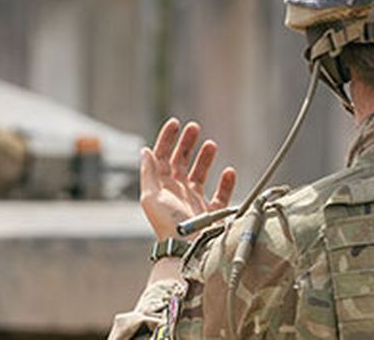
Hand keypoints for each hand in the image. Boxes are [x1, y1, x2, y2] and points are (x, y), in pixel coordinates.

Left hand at [138, 118, 236, 240]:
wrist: (188, 251)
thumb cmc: (168, 225)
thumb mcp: (151, 197)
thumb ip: (148, 173)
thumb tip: (144, 151)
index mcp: (161, 187)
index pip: (162, 157)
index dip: (167, 139)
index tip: (176, 123)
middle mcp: (177, 191)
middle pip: (181, 161)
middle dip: (186, 143)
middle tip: (194, 127)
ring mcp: (194, 201)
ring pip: (200, 174)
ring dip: (205, 158)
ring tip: (211, 144)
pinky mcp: (211, 212)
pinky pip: (220, 194)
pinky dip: (226, 182)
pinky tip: (229, 171)